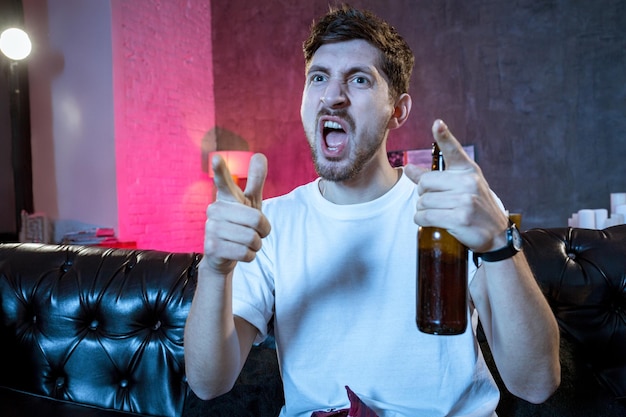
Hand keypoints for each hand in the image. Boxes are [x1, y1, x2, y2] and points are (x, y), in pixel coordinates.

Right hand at [202, 153, 270, 275]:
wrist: (223, 254)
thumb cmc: (239, 223)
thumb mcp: (249, 202)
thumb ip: (255, 180)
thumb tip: (260, 155)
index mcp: (225, 196)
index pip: (224, 181)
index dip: (220, 171)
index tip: (216, 158)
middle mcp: (214, 209)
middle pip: (255, 218)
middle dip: (263, 230)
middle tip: (255, 232)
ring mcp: (211, 228)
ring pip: (251, 238)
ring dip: (256, 244)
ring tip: (245, 243)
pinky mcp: (211, 247)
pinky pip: (245, 253)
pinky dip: (249, 256)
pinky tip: (239, 252)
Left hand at [404, 120, 507, 251]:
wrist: (496, 233)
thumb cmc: (475, 206)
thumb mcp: (460, 186)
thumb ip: (433, 177)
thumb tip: (407, 168)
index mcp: (468, 170)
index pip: (453, 151)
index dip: (444, 136)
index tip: (437, 123)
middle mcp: (468, 182)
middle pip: (424, 183)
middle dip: (423, 195)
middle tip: (436, 202)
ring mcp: (465, 200)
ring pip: (422, 202)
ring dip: (422, 210)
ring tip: (438, 213)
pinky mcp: (460, 218)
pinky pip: (424, 216)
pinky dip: (421, 220)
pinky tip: (430, 222)